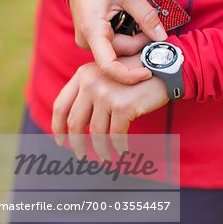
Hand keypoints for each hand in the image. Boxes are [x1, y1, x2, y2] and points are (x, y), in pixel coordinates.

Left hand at [52, 57, 168, 158]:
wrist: (164, 66)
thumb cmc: (136, 73)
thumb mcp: (106, 74)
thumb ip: (90, 90)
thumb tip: (78, 124)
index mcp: (83, 75)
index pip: (61, 105)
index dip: (57, 127)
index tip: (60, 141)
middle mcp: (91, 83)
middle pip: (75, 122)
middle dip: (76, 143)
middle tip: (81, 155)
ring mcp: (106, 94)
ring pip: (96, 133)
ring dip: (101, 149)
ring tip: (105, 157)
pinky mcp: (123, 106)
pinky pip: (117, 135)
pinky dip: (119, 146)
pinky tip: (123, 150)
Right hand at [69, 0, 166, 83]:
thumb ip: (146, 15)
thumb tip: (162, 37)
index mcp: (93, 32)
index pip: (110, 66)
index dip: (130, 75)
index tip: (148, 72)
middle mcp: (87, 42)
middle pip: (121, 54)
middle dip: (138, 42)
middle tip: (150, 23)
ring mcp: (89, 42)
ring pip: (119, 50)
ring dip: (133, 38)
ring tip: (135, 15)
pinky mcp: (93, 40)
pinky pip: (114, 44)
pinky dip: (125, 36)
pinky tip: (128, 20)